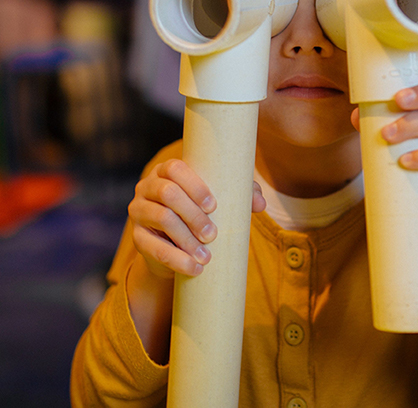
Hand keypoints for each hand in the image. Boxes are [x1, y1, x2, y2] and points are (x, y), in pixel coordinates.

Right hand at [128, 159, 265, 278]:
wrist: (178, 244)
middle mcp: (147, 186)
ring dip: (186, 238)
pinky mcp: (137, 238)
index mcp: (167, 171)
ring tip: (206, 255)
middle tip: (213, 234)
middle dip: (193, 214)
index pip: (175, 168)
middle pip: (168, 193)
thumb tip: (260, 204)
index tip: (214, 206)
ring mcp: (139, 211)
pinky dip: (176, 259)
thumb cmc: (204, 210)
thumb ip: (243, 195)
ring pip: (161, 218)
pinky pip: (154, 248)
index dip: (194, 185)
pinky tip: (195, 268)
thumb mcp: (222, 199)